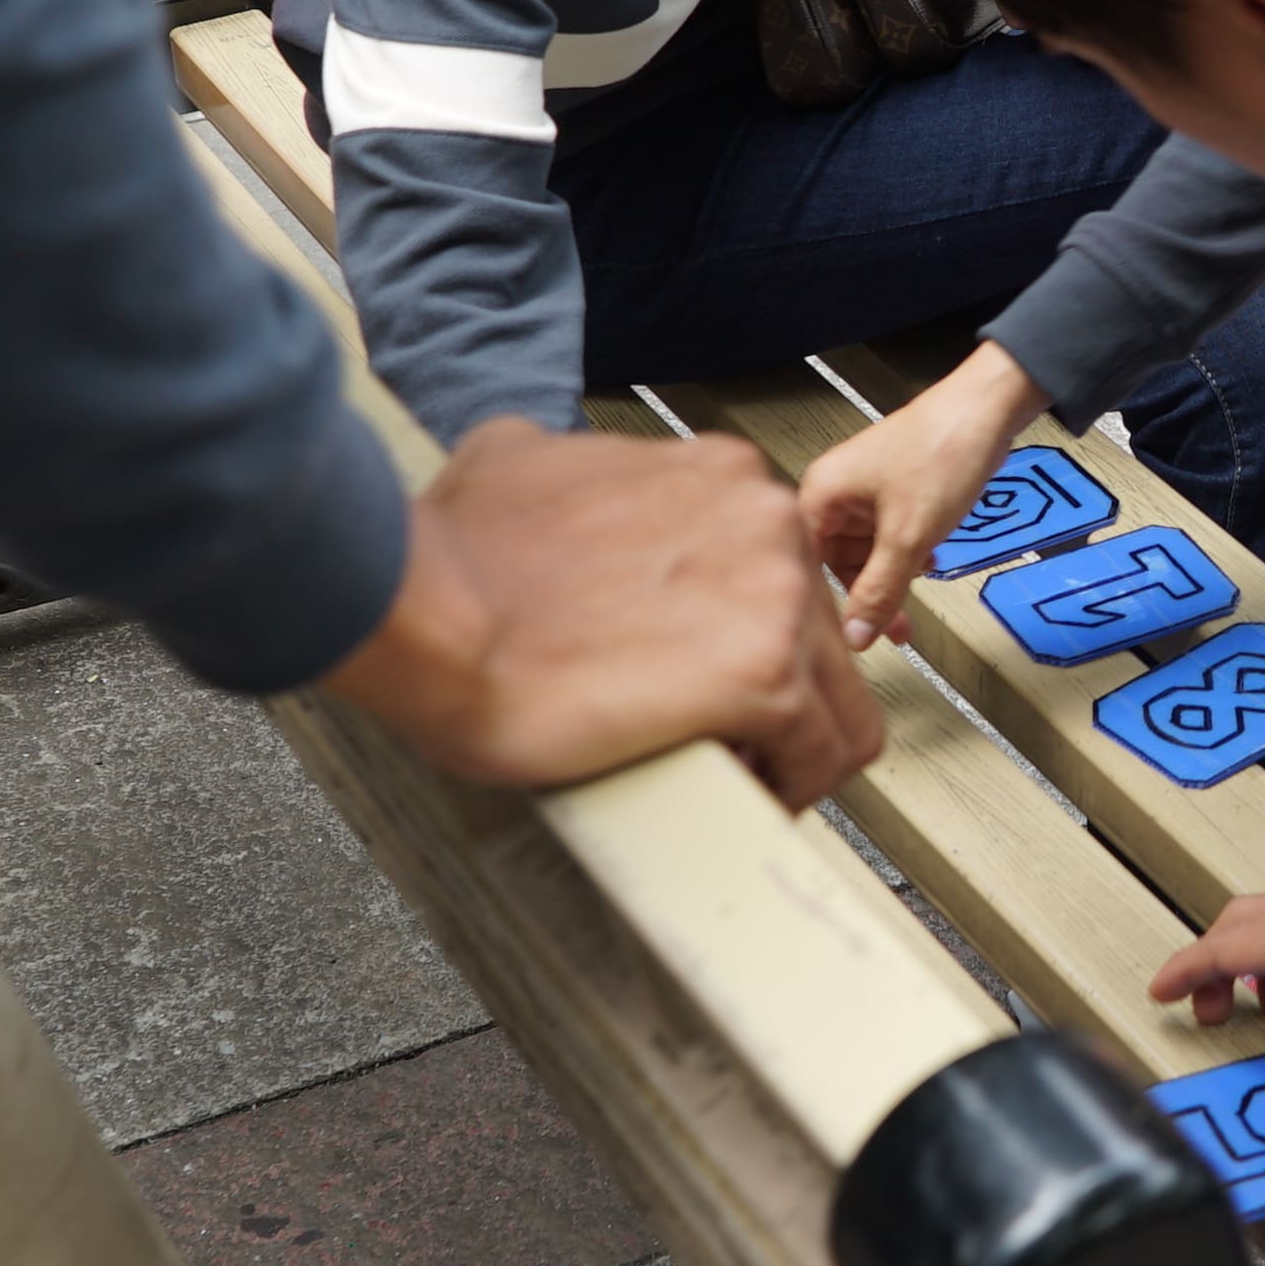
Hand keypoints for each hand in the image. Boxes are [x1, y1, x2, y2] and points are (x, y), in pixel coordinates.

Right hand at [321, 418, 883, 802]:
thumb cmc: (452, 554)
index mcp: (723, 477)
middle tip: (727, 747)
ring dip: (795, 753)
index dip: (753, 642)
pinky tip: (740, 804)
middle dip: (782, 703)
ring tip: (738, 784)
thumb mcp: (517, 461)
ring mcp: (777, 594)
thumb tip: (547, 481)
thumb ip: (566, 467)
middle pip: (822, 641)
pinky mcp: (765, 675)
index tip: (714, 686)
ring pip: (842, 704)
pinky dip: (788, 790)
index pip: (786, 576)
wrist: (422, 606)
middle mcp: (769, 520)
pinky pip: (820, 755)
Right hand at [798, 341, 1048, 648]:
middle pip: (836, 563)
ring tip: (916, 594)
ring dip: (891, 576)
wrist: (988, 409)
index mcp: (819, 495)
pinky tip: (927, 561)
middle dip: (869, 595)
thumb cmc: (943, 451)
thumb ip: (879, 592)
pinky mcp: (891, 489)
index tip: (852, 640)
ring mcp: (863, 490)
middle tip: (897, 630)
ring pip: (865, 553)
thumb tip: (855, 637)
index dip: (829, 607)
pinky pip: (886, 536)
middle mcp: (833, 491)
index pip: (807, 567)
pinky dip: (905, 555)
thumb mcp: (908, 536)